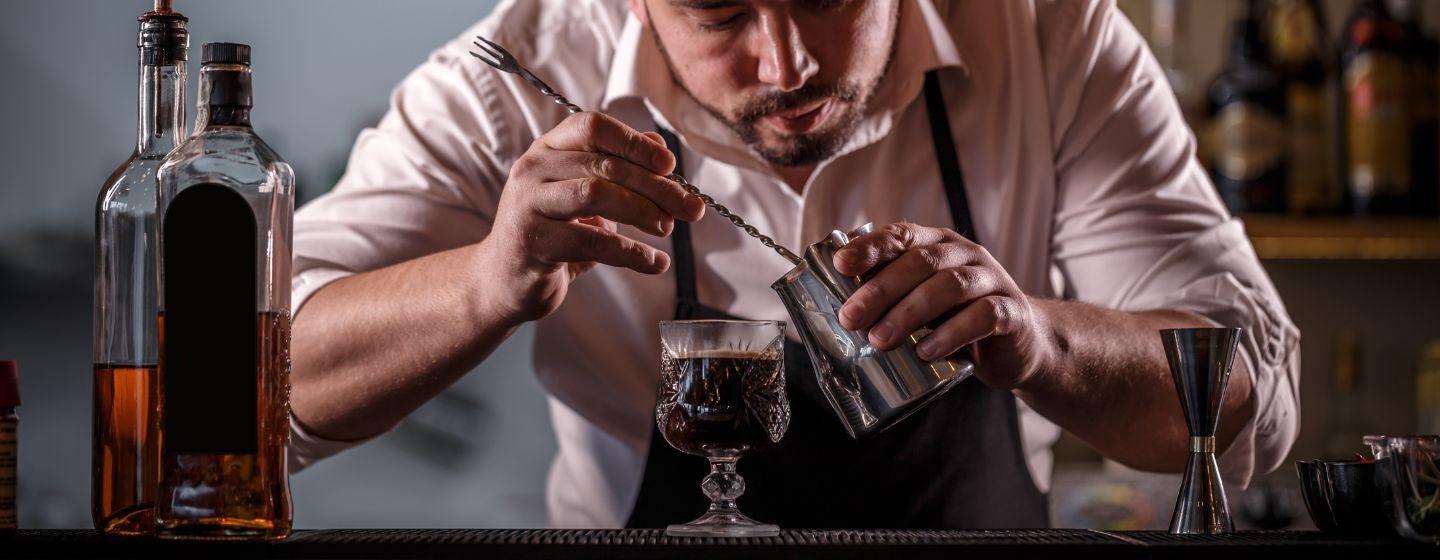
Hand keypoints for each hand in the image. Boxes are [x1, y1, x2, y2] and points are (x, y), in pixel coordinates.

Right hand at [479, 112, 706, 323]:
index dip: (635, 142)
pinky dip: (632, 253)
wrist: (503, 281)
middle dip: (656, 186)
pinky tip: (655, 263)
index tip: (670, 164)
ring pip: (596, 195)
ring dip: (642, 212)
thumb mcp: (584, 197)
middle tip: (689, 208)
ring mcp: (528, 204)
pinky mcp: (532, 242)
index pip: (592, 127)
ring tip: (667, 228)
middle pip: (604, 164)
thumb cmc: (552, 234)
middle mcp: (533, 169)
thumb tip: (660, 147)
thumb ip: (617, 169)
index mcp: (547, 149)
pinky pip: (592, 242)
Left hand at [832, 223, 1053, 389]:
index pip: (901, 235)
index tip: (840, 265)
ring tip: (881, 340)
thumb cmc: (958, 321)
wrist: (1019, 346)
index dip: (870, 247)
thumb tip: (840, 311)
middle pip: (920, 262)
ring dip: (909, 313)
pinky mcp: (1011, 312)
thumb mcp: (922, 304)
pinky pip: (982, 316)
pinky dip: (951, 334)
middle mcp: (965, 255)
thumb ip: (892, 298)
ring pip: (949, 286)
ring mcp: (992, 280)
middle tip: (851, 318)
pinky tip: (926, 352)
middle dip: (881, 290)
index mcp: (938, 245)